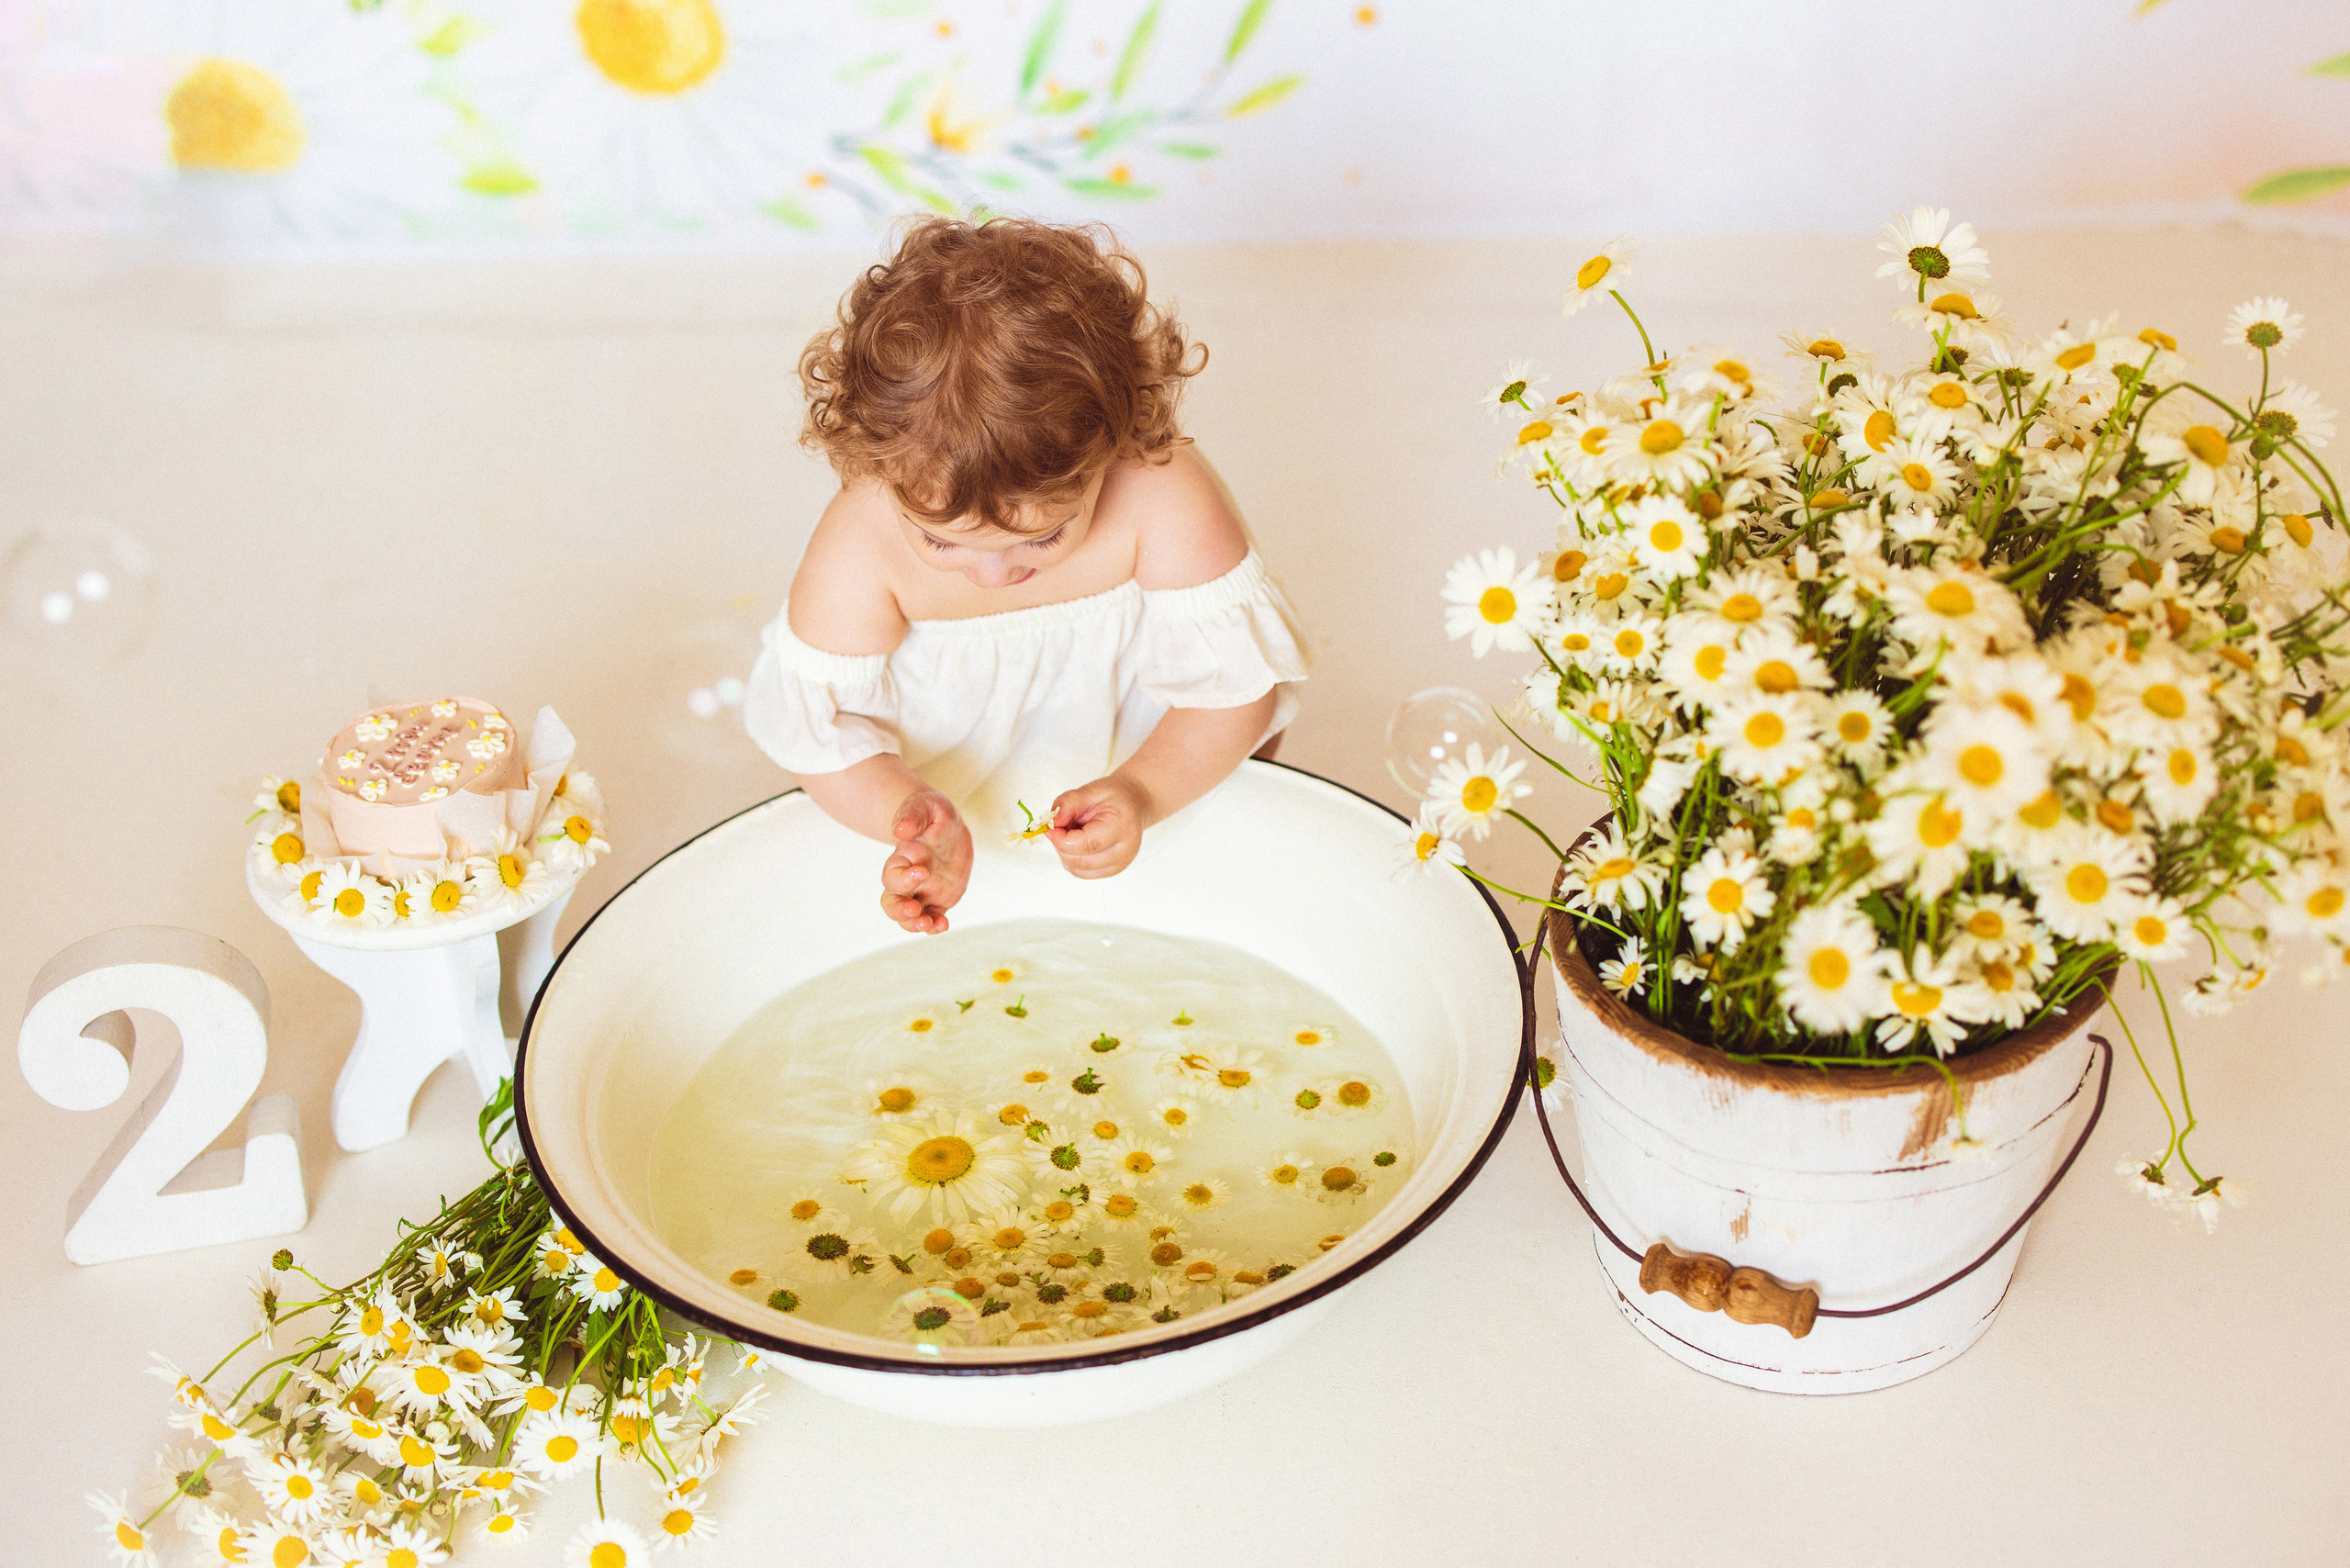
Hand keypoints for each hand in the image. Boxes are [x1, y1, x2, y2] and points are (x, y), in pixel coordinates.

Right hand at [881, 790, 971, 932]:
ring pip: (909, 916)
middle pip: (892, 902)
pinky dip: (934, 925)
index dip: (903, 878)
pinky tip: (942, 925)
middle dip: (900, 910)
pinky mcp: (939, 898)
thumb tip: (900, 830)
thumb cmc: (931, 812)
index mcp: (902, 858)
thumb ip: (913, 816)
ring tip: (927, 924)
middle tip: (914, 909)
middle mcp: (908, 878)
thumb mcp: (925, 806)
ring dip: (914, 924)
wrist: (947, 825)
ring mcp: (923, 891)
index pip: (892, 875)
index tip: (923, 871)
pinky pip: (933, 917)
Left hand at [1048, 774, 1152, 879]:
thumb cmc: (1115, 797)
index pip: (1087, 844)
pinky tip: (1078, 843)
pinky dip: (1072, 859)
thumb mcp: (1091, 790)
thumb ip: (1069, 803)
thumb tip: (1053, 822)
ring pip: (1078, 869)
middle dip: (1061, 845)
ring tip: (1074, 832)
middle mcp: (1124, 851)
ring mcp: (1119, 864)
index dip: (1062, 839)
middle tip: (1062, 826)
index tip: (1051, 827)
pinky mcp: (1112, 870)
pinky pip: (1082, 872)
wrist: (1134, 804)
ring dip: (1066, 853)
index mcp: (1122, 828)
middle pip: (1080, 861)